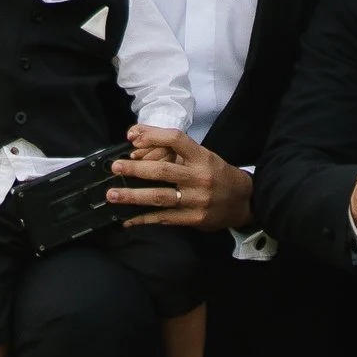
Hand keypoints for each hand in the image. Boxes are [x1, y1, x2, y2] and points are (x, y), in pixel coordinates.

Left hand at [109, 126, 254, 230]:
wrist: (243, 201)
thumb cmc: (219, 175)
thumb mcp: (205, 156)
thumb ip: (178, 151)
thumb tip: (141, 142)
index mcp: (203, 157)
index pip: (177, 140)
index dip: (153, 136)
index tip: (133, 138)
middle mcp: (200, 177)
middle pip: (163, 171)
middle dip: (136, 169)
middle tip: (116, 167)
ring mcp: (196, 200)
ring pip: (160, 197)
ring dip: (133, 196)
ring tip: (113, 195)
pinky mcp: (193, 219)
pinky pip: (164, 218)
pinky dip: (143, 219)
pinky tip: (128, 220)